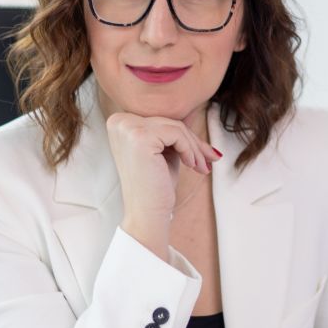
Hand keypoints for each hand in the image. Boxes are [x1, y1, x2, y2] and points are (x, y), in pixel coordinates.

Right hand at [105, 112, 220, 257]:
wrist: (146, 214)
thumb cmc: (155, 184)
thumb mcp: (164, 150)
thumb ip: (171, 130)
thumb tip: (193, 112)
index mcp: (119, 122)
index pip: (160, 120)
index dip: (183, 136)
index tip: (200, 153)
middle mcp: (119, 121)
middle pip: (168, 121)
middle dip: (193, 142)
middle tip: (209, 159)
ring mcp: (127, 128)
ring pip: (176, 126)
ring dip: (194, 148)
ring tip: (202, 166)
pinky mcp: (140, 136)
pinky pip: (177, 134)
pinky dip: (190, 150)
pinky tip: (192, 166)